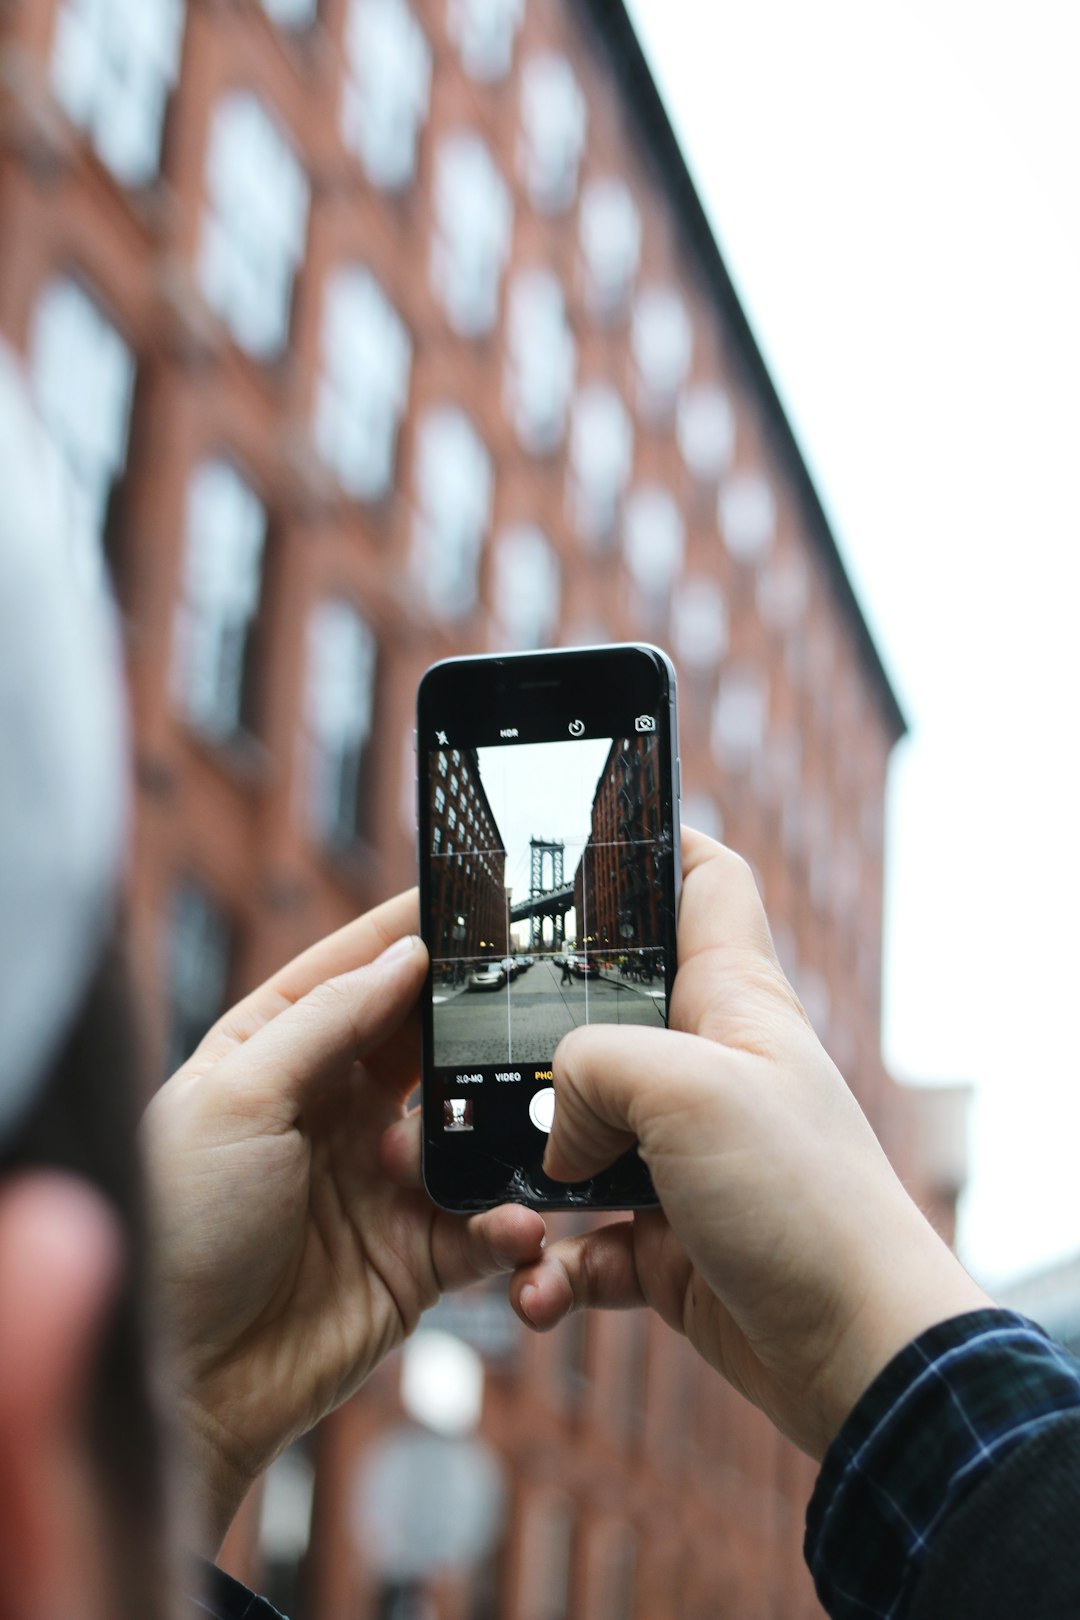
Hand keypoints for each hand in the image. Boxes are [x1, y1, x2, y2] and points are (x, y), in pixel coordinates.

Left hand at [142, 892, 544, 1550]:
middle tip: (534, 991)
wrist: (183, 1387)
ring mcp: (377, 1181)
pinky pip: (483, 1223)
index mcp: (270, 1057)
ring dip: (494, 1125)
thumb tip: (404, 957)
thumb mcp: (237, 1099)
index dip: (404, 934)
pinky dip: (510, 1221)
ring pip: (465, 1126)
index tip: (468, 897)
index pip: (348, 974)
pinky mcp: (414, 1255)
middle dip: (471, 1020)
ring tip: (522, 1121)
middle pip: (418, 1042)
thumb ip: (326, 1022)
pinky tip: (516, 1222)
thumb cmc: (180, 1230)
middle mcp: (329, 1110)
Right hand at [505, 831, 989, 1459]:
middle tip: (467, 1044)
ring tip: (499, 1205)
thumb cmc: (801, 1199)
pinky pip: (582, 1241)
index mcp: (730, 1000)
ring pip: (574, 1136)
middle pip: (605, 1011)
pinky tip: (543, 1289)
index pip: (704, 882)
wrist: (857, 1353)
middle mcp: (704, 1067)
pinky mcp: (664, 1235)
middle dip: (533, 1033)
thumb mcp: (689, 1090)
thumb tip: (555, 1129)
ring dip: (525, 1173)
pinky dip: (553, 1267)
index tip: (578, 837)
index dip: (652, 844)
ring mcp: (681, 1154)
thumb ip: (591, 1069)